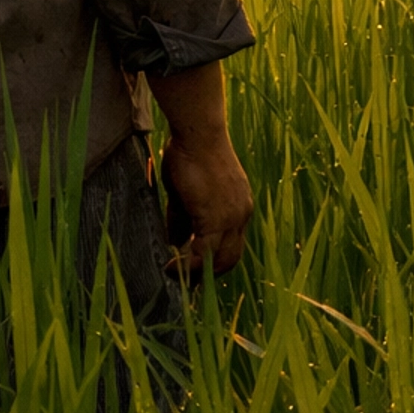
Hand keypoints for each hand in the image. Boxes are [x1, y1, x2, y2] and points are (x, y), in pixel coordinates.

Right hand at [150, 60, 252, 276]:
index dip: (213, 258)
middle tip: (187, 280)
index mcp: (238, 204)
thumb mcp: (186, 191)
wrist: (198, 132)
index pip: (231, 241)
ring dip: (197, 273)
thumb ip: (184, 217)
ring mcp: (233, 217)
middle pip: (231, 257)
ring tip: (176, 275)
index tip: (192, 265)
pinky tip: (172, 268)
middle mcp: (242, 214)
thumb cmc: (190, 151)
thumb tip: (176, 241)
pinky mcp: (216, 219)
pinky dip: (188, 266)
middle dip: (209, 273)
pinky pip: (204, 254)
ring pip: (220, 259)